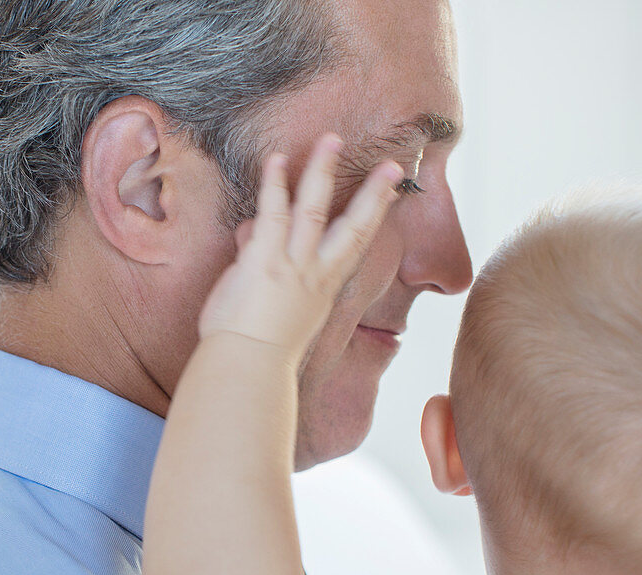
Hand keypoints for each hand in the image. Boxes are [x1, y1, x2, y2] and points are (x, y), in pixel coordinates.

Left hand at [197, 134, 404, 360]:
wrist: (247, 368)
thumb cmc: (255, 347)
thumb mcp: (273, 306)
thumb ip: (264, 262)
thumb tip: (248, 231)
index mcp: (324, 288)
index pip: (356, 244)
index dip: (376, 214)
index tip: (393, 190)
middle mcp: (315, 274)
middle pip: (353, 227)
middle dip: (374, 194)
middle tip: (392, 164)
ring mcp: (292, 267)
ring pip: (313, 210)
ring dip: (322, 171)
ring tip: (331, 139)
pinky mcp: (264, 262)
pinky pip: (273, 215)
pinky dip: (274, 185)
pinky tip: (275, 160)